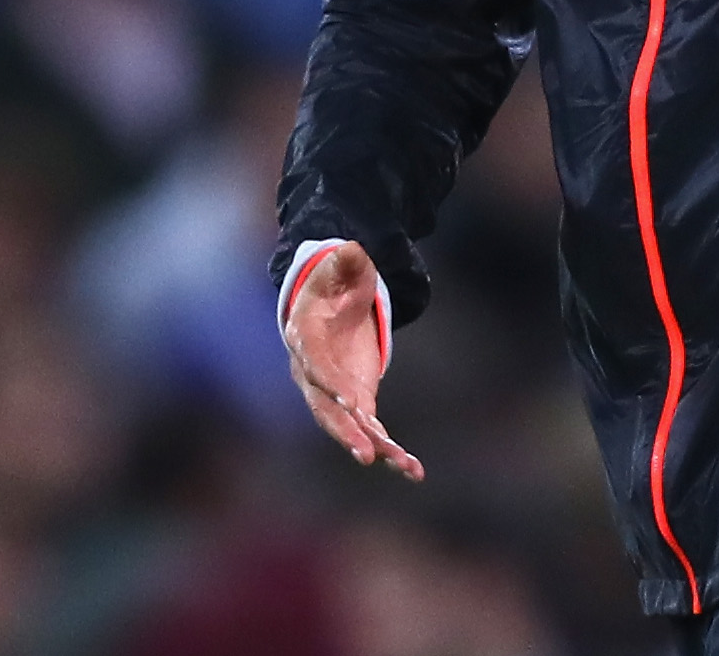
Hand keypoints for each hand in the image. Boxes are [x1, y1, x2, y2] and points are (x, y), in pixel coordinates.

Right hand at [284, 242, 423, 480]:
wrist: (331, 301)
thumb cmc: (334, 281)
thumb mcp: (342, 265)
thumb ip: (346, 260)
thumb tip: (353, 250)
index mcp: (305, 337)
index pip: (314, 365)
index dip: (330, 384)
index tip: (352, 402)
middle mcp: (314, 373)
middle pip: (326, 408)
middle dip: (346, 432)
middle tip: (366, 452)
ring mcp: (335, 392)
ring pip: (350, 427)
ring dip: (375, 447)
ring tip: (404, 466)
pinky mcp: (357, 401)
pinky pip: (371, 430)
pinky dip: (391, 450)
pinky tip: (413, 469)